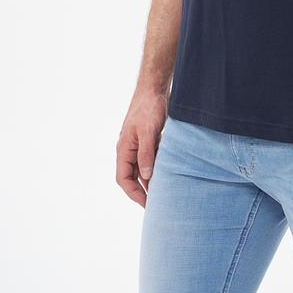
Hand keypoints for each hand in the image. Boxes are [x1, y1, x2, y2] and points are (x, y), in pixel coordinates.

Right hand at [116, 90, 167, 206]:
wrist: (155, 87)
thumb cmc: (148, 107)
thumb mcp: (148, 132)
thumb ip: (146, 154)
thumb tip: (146, 177)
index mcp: (123, 148)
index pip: (123, 178)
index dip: (133, 193)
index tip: (147, 204)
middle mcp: (129, 149)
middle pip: (131, 176)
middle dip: (142, 191)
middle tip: (157, 204)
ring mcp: (138, 144)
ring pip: (142, 168)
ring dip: (151, 180)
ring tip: (164, 193)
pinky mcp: (149, 139)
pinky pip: (150, 158)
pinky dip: (157, 167)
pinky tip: (169, 173)